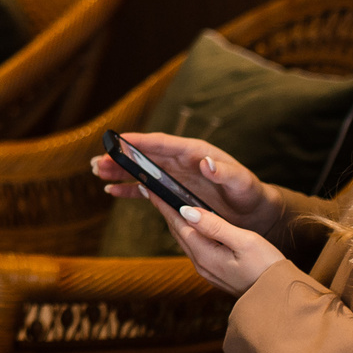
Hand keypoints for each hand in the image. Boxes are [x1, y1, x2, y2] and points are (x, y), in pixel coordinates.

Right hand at [93, 133, 284, 237]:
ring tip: (99, 172)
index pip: (163, 143)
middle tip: (99, 161)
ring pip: (142, 171)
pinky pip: (147, 189)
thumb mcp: (242, 183)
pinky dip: (130, 190)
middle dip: (122, 157)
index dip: (140, 141)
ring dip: (121, 172)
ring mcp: (176, 176)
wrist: (254, 212)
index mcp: (195, 152)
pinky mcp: (174, 192)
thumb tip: (206, 162)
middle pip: (146, 156)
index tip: (118, 139)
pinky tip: (113, 191)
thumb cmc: (250, 194)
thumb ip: (225, 172)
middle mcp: (182, 161)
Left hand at [146, 198, 287, 297]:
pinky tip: (192, 226)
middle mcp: (201, 264)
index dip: (164, 204)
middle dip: (166, 211)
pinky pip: (195, 248)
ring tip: (168, 204)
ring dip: (176, 222)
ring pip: (185, 240)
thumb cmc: (267, 268)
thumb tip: (187, 211)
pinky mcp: (216, 273)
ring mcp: (207, 271)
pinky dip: (189, 232)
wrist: (279, 299)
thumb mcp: (244, 241)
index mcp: (205, 254)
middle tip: (154, 191)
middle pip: (178, 232)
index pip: (178, 223)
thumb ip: (215, 226)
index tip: (150, 187)